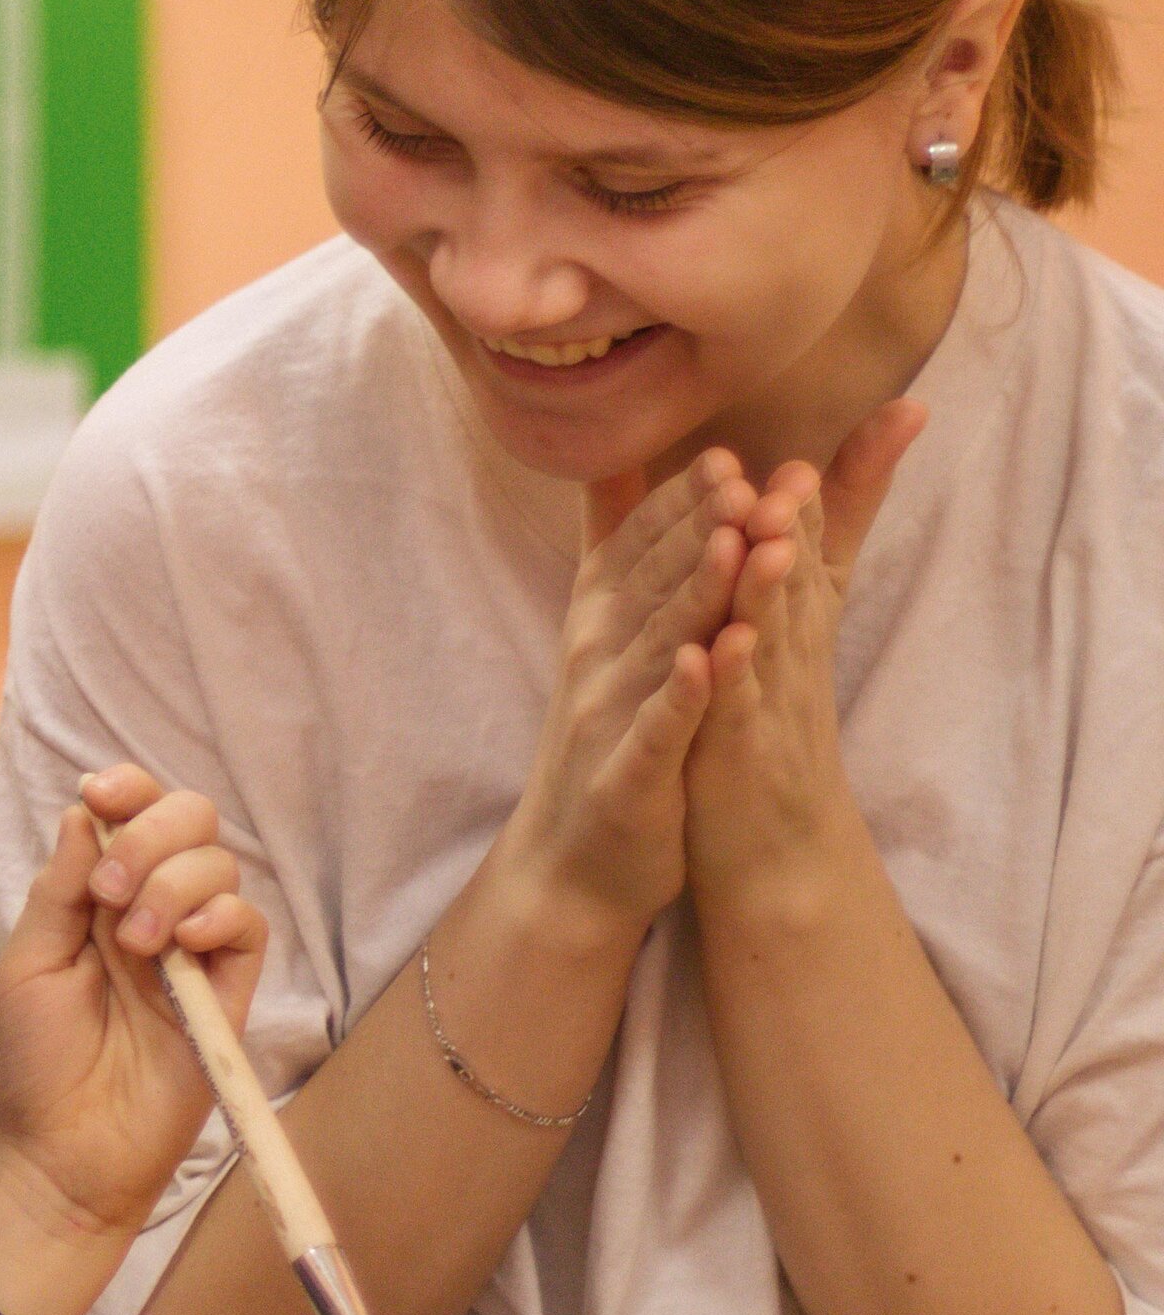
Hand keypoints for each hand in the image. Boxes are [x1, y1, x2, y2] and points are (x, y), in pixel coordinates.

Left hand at [0, 765, 267, 1242]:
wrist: (62, 1152)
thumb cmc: (34, 1062)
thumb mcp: (29, 959)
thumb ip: (63, 886)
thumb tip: (88, 811)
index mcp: (97, 897)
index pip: (129, 815)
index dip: (127, 789)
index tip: (101, 793)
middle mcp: (150, 911)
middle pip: (188, 822)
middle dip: (152, 833)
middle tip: (110, 894)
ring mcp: (193, 951)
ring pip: (220, 866)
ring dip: (174, 882)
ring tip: (136, 944)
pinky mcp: (228, 993)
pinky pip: (249, 927)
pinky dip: (218, 916)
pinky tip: (180, 946)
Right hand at [492, 452, 759, 936]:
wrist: (574, 860)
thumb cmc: (610, 735)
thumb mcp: (608, 636)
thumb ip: (617, 550)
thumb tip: (613, 460)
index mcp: (600, 618)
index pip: (637, 545)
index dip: (677, 501)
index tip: (721, 454)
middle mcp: (597, 655)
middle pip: (653, 580)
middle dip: (695, 529)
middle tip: (739, 478)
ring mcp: (610, 713)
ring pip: (661, 643)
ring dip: (698, 595)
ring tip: (738, 546)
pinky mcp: (629, 773)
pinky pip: (658, 728)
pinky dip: (681, 694)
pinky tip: (708, 663)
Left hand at [686, 402, 921, 900]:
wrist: (768, 853)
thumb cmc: (754, 733)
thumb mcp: (769, 646)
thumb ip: (782, 573)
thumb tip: (786, 504)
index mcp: (790, 629)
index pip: (809, 552)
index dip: (811, 500)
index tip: (822, 438)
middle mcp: (788, 662)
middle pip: (797, 586)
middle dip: (797, 531)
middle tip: (792, 473)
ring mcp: (768, 711)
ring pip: (770, 641)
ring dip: (769, 591)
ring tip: (765, 538)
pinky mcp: (737, 759)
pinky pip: (733, 714)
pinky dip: (728, 680)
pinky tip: (723, 647)